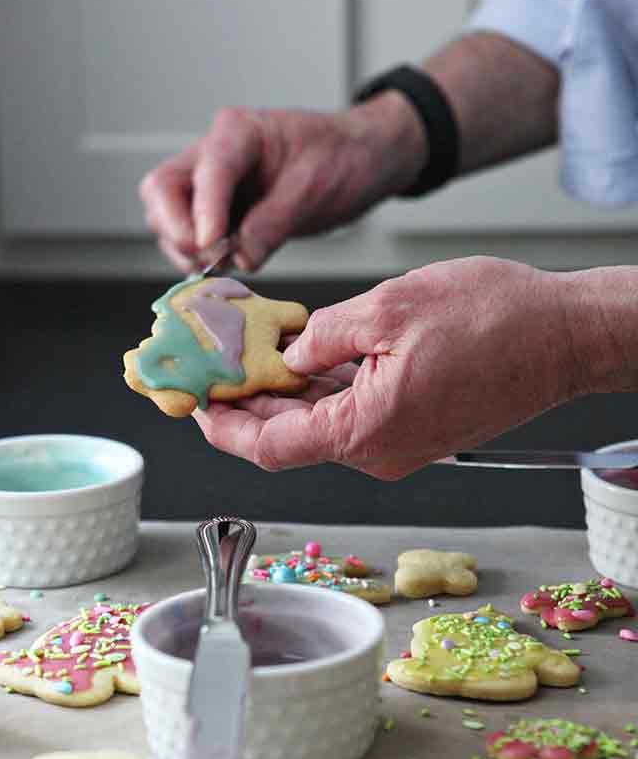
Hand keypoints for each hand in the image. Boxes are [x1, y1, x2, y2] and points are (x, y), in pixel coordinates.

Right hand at [139, 95, 426, 271]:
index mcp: (238, 133)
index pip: (205, 172)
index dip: (203, 213)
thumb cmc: (343, 159)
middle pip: (162, 190)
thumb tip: (239, 259)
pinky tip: (224, 269)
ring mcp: (210, 184)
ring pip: (167, 216)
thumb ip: (273, 224)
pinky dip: (198, 257)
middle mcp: (213, 154)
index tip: (212, 248)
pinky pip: (188, 236)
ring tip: (221, 266)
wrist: (361, 159)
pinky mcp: (217, 211)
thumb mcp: (314, 190)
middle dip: (177, 230)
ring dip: (184, 249)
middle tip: (210, 260)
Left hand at [193, 257, 588, 479]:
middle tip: (211, 371)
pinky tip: (301, 361)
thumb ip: (324, 333)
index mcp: (366, 430)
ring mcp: (399, 446)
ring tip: (248, 358)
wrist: (565, 337)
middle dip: (245, 405)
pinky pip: (353, 417)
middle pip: (290, 438)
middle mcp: (379, 452)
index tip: (195, 403)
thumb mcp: (391, 306)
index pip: (270, 446)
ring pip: (320, 426)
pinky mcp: (415, 431)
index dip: (224, 426)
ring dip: (282, 396)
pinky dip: (321, 393)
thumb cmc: (496, 320)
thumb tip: (290, 351)